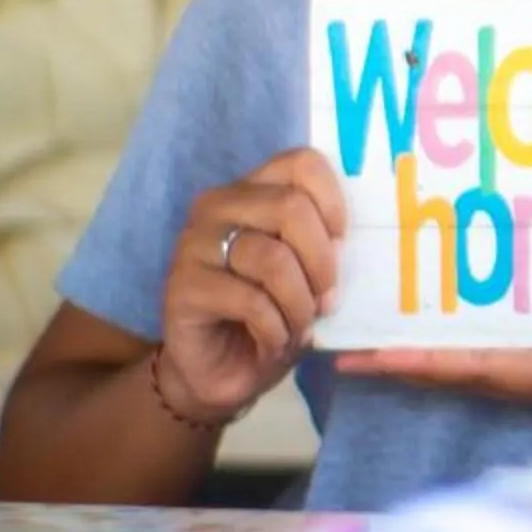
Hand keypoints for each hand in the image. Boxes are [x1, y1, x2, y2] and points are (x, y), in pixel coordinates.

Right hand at [160, 147, 344, 422]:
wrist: (222, 369)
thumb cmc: (273, 315)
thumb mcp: (310, 276)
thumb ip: (328, 247)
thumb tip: (349, 245)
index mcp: (254, 191)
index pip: (301, 163)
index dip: (334, 204)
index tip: (344, 246)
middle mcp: (218, 206)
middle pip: (291, 207)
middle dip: (322, 263)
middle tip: (326, 301)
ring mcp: (194, 244)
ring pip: (272, 258)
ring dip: (300, 304)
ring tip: (300, 327)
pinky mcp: (182, 287)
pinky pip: (249, 300)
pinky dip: (275, 330)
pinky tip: (272, 344)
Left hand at [341, 315, 531, 462]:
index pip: (476, 370)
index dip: (418, 362)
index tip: (361, 357)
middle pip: (464, 366)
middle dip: (407, 356)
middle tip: (346, 341)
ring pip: (487, 354)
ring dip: (440, 340)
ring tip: (393, 319)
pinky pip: (522, 341)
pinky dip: (488, 326)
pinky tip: (477, 304)